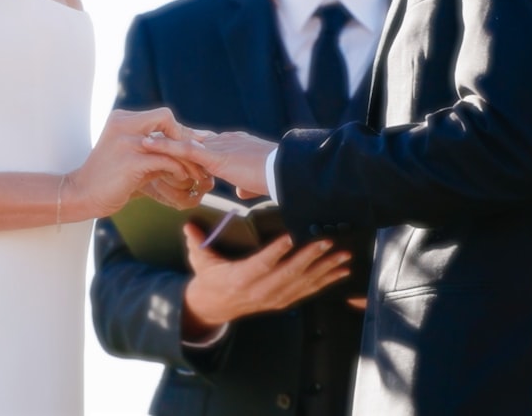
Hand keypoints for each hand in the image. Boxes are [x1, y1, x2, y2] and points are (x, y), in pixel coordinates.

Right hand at [68, 108, 210, 218]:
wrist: (81, 195)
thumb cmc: (108, 179)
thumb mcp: (131, 157)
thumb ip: (153, 149)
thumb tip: (186, 150)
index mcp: (122, 119)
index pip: (161, 116)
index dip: (179, 131)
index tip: (193, 146)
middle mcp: (123, 124)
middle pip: (166, 118)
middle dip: (185, 137)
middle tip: (199, 156)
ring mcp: (126, 141)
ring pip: (169, 142)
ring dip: (187, 158)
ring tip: (197, 172)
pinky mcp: (130, 161)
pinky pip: (166, 160)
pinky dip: (178, 169)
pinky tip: (182, 178)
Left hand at [143, 130, 275, 197]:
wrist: (285, 173)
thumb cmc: (277, 177)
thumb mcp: (257, 181)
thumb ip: (246, 184)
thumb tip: (241, 190)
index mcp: (234, 145)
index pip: (205, 143)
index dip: (187, 144)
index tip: (172, 144)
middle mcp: (224, 141)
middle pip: (189, 138)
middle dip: (168, 139)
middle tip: (145, 137)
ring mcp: (219, 147)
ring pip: (183, 141)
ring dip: (160, 141)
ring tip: (138, 139)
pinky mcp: (215, 156)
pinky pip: (184, 149)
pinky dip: (164, 147)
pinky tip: (146, 145)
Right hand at [181, 223, 350, 339]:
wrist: (214, 307)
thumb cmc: (209, 278)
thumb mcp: (199, 260)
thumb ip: (196, 241)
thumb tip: (189, 224)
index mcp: (240, 279)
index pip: (260, 264)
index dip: (276, 251)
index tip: (291, 236)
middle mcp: (260, 291)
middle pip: (289, 274)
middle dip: (310, 257)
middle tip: (326, 240)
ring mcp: (274, 298)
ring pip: (303, 283)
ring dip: (326, 269)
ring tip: (343, 255)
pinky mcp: (283, 301)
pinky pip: (308, 291)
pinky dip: (327, 281)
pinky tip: (343, 271)